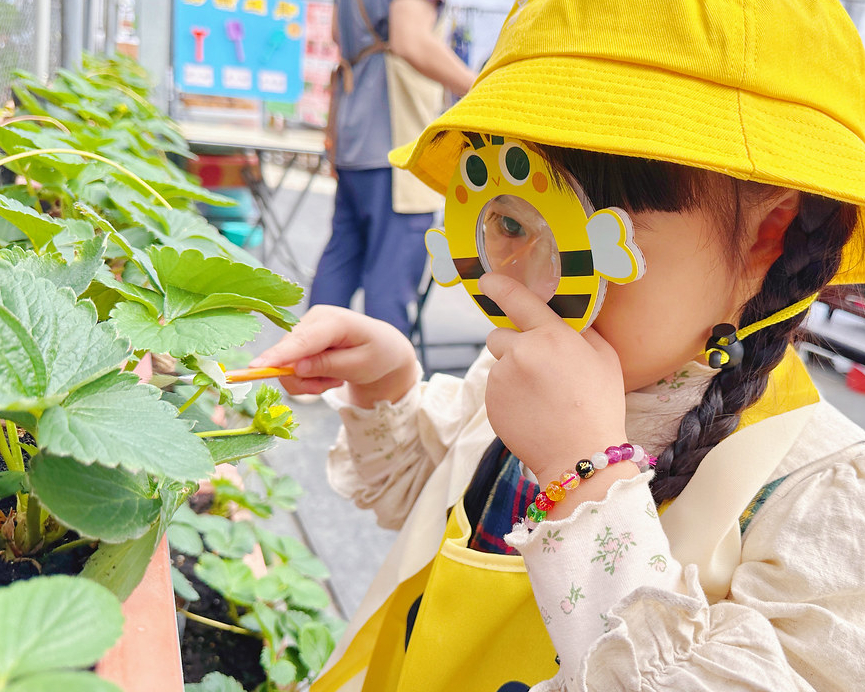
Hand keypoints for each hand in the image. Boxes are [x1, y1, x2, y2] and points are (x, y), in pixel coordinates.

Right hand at [249, 306, 417, 407]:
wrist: (383, 349)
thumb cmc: (377, 355)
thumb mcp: (360, 365)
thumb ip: (328, 366)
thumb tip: (295, 368)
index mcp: (334, 320)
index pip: (303, 340)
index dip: (279, 355)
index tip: (256, 367)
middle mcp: (314, 319)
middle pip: (288, 355)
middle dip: (306, 380)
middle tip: (332, 385)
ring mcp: (305, 328)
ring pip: (287, 365)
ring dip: (309, 381)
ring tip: (336, 377)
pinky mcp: (300, 339)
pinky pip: (290, 367)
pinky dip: (308, 378)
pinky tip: (329, 373)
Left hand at [481, 274, 628, 489]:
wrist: (580, 456)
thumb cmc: (599, 405)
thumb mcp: (604, 358)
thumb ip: (580, 330)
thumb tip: (563, 315)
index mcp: (551, 335)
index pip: (517, 300)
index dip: (499, 286)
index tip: (486, 280)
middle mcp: (521, 351)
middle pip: (499, 335)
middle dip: (513, 345)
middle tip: (538, 369)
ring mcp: (502, 378)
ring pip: (498, 365)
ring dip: (512, 373)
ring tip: (540, 397)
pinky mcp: (490, 401)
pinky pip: (495, 389)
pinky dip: (508, 396)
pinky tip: (530, 410)